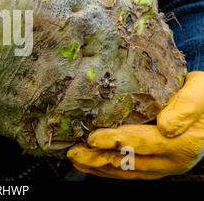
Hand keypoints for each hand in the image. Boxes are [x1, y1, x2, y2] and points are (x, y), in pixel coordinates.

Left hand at [67, 71, 203, 179]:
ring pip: (127, 172)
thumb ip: (185, 107)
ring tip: (76, 161)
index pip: (141, 143)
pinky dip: (110, 171)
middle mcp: (172, 161)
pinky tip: (93, 167)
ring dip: (99, 168)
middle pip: (129, 162)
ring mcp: (165, 167)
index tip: (92, 138)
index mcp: (180, 143)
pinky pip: (132, 173)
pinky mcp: (159, 167)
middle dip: (97, 159)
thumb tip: (165, 125)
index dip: (114, 141)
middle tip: (73, 153)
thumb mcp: (200, 92)